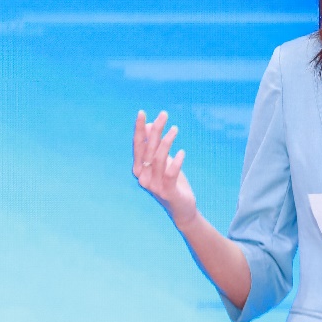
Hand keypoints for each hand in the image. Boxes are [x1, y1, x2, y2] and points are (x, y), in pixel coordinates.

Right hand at [133, 110, 196, 227]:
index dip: (139, 129)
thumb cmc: (172, 182)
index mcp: (139, 169)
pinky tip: (183, 152)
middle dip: (154, 130)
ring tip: (175, 129)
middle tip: (164, 115)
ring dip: (166, 142)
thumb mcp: (163, 162)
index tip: (142, 113)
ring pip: (158, 160)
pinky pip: (170, 174)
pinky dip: (176, 162)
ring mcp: (154, 186)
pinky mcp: (168, 192)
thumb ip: (155, 146)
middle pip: (148, 150)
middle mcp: (143, 178)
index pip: (138, 146)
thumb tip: (149, 125)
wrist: (182, 209)